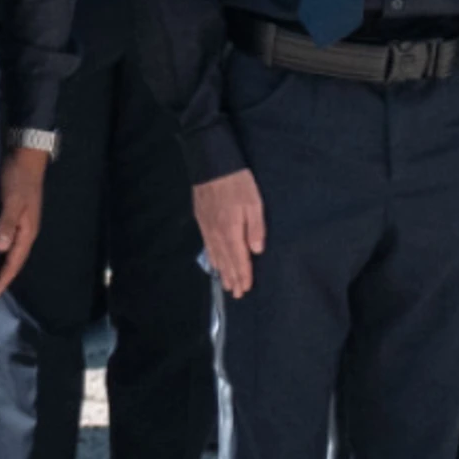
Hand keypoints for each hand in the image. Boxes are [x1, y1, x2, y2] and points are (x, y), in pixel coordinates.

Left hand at [0, 144, 49, 299]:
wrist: (25, 154)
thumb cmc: (18, 178)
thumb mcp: (13, 200)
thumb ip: (7, 223)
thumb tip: (0, 248)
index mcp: (27, 232)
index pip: (13, 264)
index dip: (1, 281)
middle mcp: (24, 231)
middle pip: (11, 261)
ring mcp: (19, 223)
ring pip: (6, 250)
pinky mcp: (11, 214)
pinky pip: (2, 239)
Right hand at [193, 169, 265, 297]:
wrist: (211, 163)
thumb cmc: (237, 182)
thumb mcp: (254, 203)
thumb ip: (256, 228)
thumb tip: (257, 251)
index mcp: (231, 231)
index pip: (239, 259)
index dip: (243, 275)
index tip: (246, 289)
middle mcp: (217, 234)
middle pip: (225, 261)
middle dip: (232, 278)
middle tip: (236, 294)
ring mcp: (207, 227)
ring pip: (215, 255)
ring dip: (221, 271)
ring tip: (226, 284)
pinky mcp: (201, 219)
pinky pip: (207, 245)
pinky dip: (211, 258)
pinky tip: (213, 262)